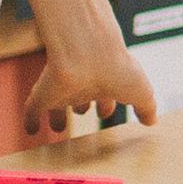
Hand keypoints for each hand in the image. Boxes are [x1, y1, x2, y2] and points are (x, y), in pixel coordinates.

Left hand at [21, 22, 157, 145]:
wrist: (87, 53)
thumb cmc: (117, 70)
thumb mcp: (141, 91)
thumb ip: (147, 107)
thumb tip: (152, 121)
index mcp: (107, 82)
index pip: (107, 95)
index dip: (106, 105)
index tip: (104, 113)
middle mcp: (84, 84)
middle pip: (82, 97)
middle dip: (82, 106)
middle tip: (80, 114)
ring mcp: (62, 88)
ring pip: (59, 103)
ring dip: (58, 117)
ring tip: (57, 129)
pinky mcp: (43, 93)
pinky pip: (33, 109)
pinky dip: (31, 120)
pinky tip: (30, 130)